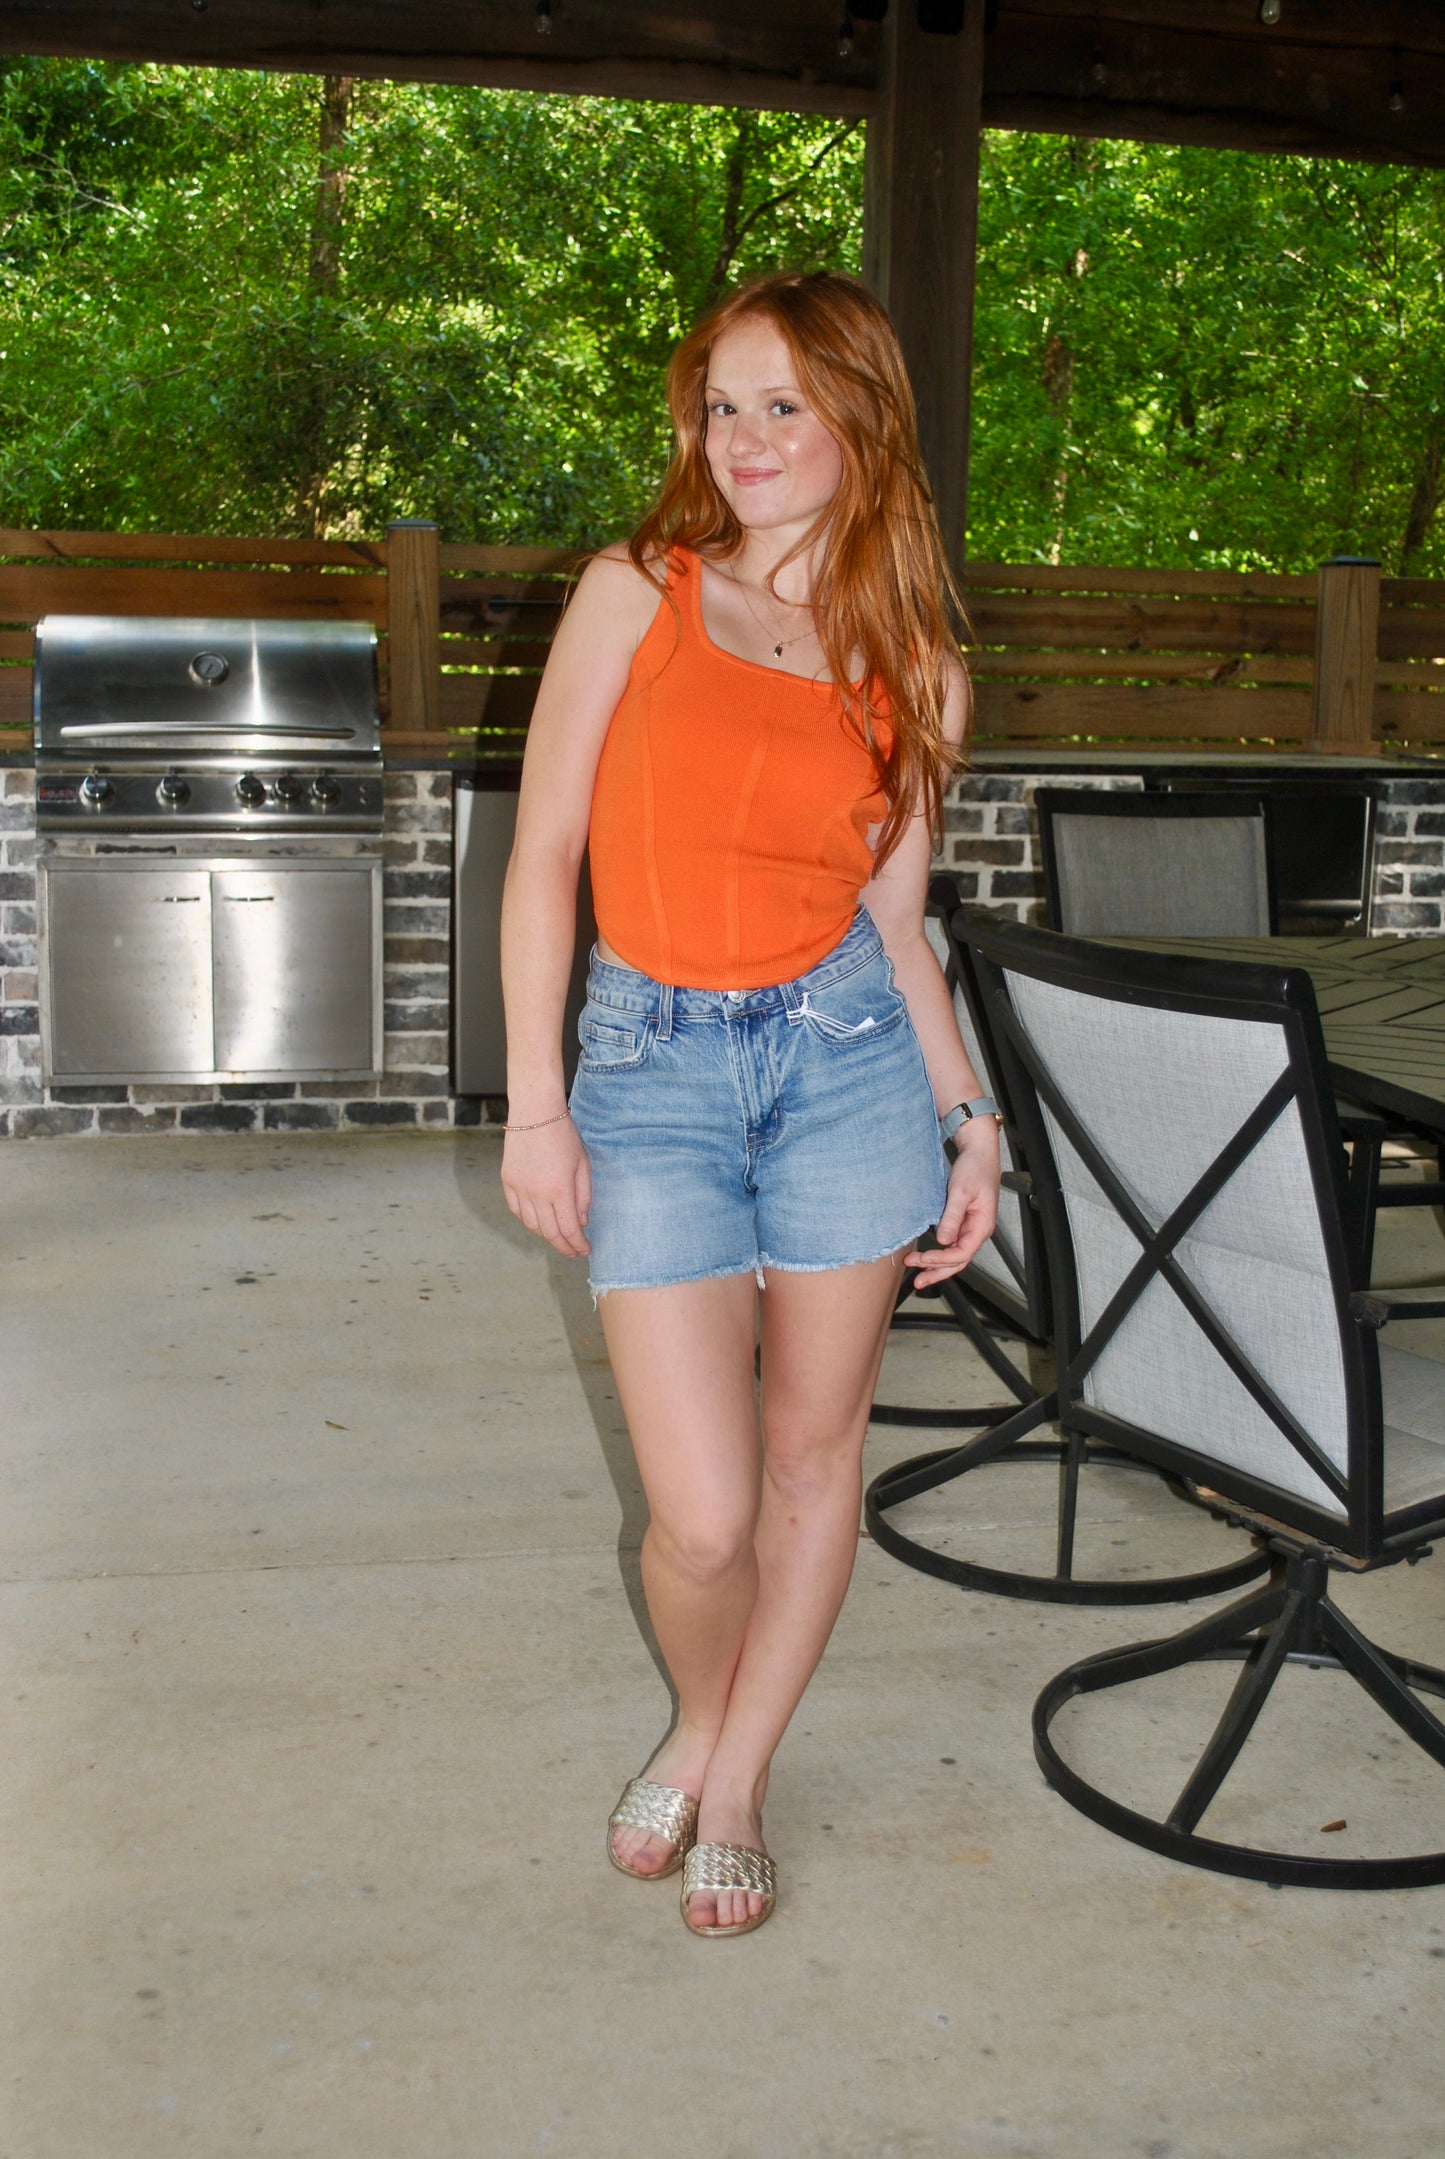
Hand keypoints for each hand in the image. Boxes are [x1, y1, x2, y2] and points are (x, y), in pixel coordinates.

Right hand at [501, 1115, 591, 1257]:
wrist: (534, 1112)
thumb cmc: (564, 1135)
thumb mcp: (582, 1164)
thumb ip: (583, 1196)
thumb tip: (581, 1222)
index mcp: (559, 1190)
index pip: (569, 1229)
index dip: (578, 1245)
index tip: (586, 1251)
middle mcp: (536, 1194)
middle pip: (549, 1233)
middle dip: (564, 1246)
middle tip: (574, 1252)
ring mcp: (519, 1188)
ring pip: (531, 1225)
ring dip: (546, 1235)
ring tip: (559, 1236)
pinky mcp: (507, 1181)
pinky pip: (516, 1211)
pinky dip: (528, 1221)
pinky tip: (538, 1222)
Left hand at [905, 1123, 999, 1289]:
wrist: (978, 1152)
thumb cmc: (974, 1168)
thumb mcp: (961, 1191)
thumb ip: (952, 1216)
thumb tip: (943, 1240)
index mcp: (982, 1226)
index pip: (962, 1253)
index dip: (942, 1260)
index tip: (923, 1259)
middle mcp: (978, 1230)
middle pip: (959, 1261)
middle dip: (938, 1272)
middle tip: (918, 1281)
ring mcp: (970, 1227)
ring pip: (954, 1255)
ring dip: (937, 1265)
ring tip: (918, 1274)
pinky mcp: (962, 1222)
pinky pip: (951, 1244)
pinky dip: (939, 1253)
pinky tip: (926, 1257)